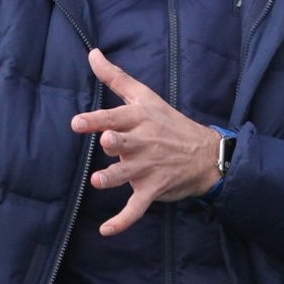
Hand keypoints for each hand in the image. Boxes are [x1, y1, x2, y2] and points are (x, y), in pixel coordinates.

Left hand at [72, 48, 223, 235]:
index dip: (97, 120)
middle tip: (107, 142)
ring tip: (99, 180)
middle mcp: (143, 142)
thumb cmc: (168, 122)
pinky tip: (106, 231)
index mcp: (139, 119)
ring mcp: (148, 167)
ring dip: (114, 177)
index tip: (78, 122)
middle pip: (124, 143)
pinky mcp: (152, 189)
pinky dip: (123, 221)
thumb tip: (92, 53)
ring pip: (127, 174)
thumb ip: (115, 77)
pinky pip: (136, 207)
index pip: (115, 117)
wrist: (204, 154)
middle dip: (115, 143)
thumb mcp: (144, 96)